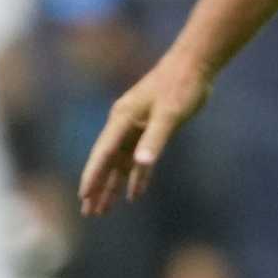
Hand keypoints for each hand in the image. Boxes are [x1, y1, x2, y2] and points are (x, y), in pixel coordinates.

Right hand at [78, 50, 213, 214]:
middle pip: (106, 162)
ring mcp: (136, 127)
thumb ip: (155, 140)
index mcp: (122, 119)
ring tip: (103, 210)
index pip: (103, 153)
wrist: (194, 65)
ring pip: (120, 163)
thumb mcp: (169, 115)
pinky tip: (134, 194)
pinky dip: (136, 177)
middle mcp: (124, 124)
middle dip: (97, 187)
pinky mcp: (150, 129)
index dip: (93, 176)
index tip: (83, 196)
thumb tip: (141, 164)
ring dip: (113, 186)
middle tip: (88, 212)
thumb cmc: (180, 86)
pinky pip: (139, 159)